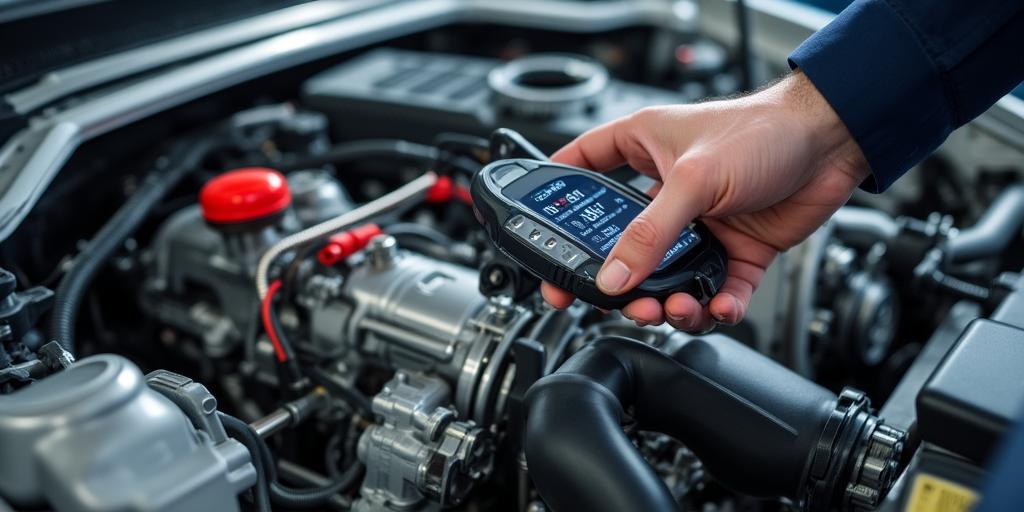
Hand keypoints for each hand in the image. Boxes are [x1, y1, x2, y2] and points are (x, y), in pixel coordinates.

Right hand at [540, 72, 869, 331]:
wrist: (833, 144)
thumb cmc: (763, 132)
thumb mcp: (694, 180)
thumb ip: (649, 234)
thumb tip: (612, 276)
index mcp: (642, 149)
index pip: (579, 172)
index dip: (555, 207)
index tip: (540, 243)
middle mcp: (665, 191)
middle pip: (621, 244)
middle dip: (617, 280)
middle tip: (611, 302)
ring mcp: (698, 224)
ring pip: (665, 278)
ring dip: (666, 302)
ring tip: (672, 309)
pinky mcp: (733, 250)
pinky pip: (713, 291)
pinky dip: (713, 307)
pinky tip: (716, 305)